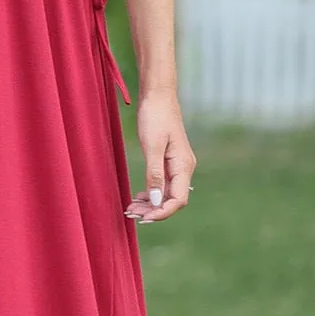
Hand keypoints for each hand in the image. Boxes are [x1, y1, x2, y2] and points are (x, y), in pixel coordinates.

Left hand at [126, 88, 194, 222]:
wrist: (158, 97)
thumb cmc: (155, 117)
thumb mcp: (152, 146)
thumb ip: (154, 174)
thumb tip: (155, 200)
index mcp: (183, 166)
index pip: (178, 200)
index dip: (162, 212)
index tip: (144, 219)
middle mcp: (184, 168)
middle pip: (172, 199)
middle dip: (153, 210)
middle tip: (130, 214)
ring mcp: (177, 165)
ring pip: (166, 193)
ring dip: (150, 203)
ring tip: (130, 208)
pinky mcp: (169, 161)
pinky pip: (163, 184)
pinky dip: (151, 193)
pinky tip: (138, 197)